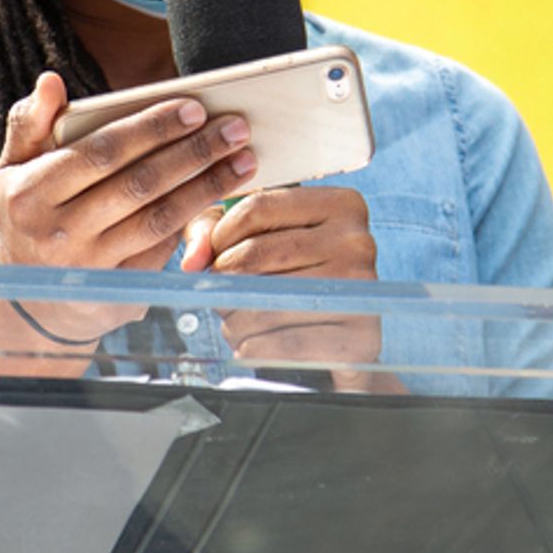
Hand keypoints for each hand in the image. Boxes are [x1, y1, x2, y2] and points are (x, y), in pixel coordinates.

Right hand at [0, 73, 255, 337]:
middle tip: (236, 128)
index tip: (194, 108)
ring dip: (207, 187)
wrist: (29, 296)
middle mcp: (58, 232)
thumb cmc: (28, 213)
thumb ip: (29, 122)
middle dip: (193, 153)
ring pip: (159, 219)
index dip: (150, 130)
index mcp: (30, 194)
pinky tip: (220, 194)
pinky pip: (163, 249)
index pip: (101, 153)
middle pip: (139, 184)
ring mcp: (90, 266)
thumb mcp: (13, 170)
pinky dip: (194, 219)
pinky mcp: (118, 290)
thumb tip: (51, 81)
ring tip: (243, 160)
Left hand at [180, 184, 384, 374]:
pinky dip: (252, 347)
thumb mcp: (256, 238)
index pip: (258, 207)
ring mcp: (360, 289)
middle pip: (254, 253)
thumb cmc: (292, 280)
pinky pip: (279, 343)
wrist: (340, 346)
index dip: (220, 235)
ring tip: (240, 320)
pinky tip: (254, 344)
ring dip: (233, 317)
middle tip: (224, 294)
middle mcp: (357, 241)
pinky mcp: (357, 336)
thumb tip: (193, 260)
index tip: (213, 255)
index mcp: (340, 205)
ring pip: (260, 301)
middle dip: (224, 278)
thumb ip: (213, 231)